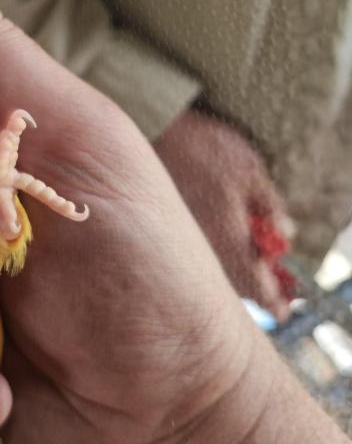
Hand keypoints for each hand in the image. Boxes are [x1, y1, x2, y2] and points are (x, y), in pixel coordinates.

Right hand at [154, 109, 292, 318]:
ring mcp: (183, 239)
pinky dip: (215, 259)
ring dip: (234, 275)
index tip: (282, 310)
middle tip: (274, 292)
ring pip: (212, 273)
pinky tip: (223, 245)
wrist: (157, 133)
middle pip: (232, 284)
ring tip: (251, 268)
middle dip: (254, 289)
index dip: (271, 300)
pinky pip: (195, 256)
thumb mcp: (250, 171)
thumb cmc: (206, 149)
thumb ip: (269, 206)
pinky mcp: (170, 227)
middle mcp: (201, 247)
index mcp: (227, 235)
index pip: (252, 283)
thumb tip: (287, 234)